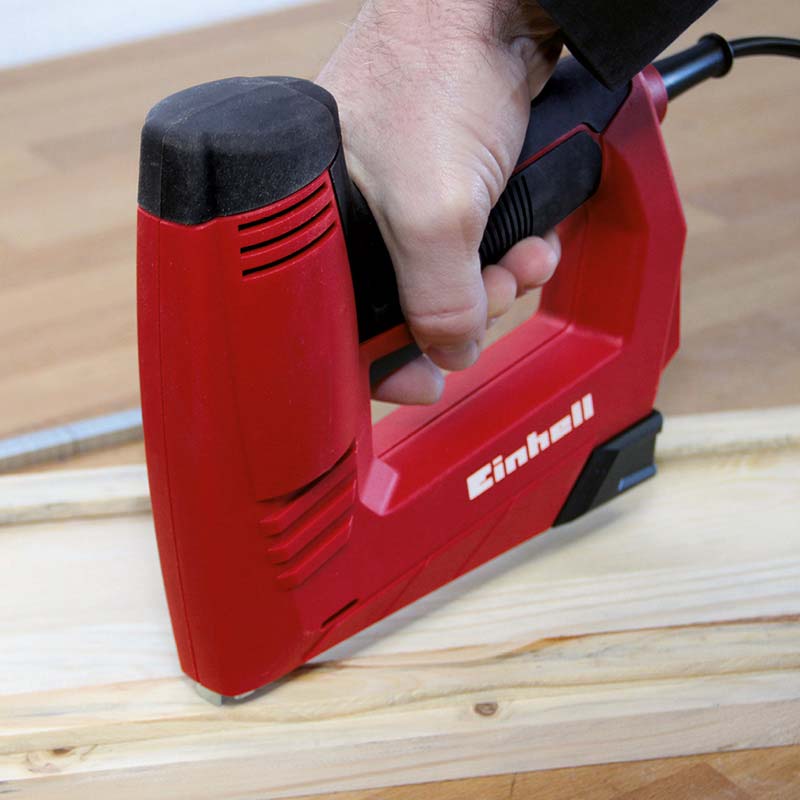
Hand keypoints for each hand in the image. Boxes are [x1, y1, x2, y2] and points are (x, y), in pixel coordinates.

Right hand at [318, 0, 561, 403]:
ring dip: (498, 281)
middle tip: (496, 292)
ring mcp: (401, 199)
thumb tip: (450, 351)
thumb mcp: (435, 212)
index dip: (385, 361)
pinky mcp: (443, 182)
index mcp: (319, 224)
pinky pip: (474, 244)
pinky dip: (506, 250)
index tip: (423, 382)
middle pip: (407, 307)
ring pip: (449, 278)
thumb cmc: (436, 72)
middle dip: (467, 311)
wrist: (490, 3)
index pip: (341, 324)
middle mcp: (356, 216)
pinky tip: (529, 236)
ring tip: (525, 257)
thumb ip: (440, 302)